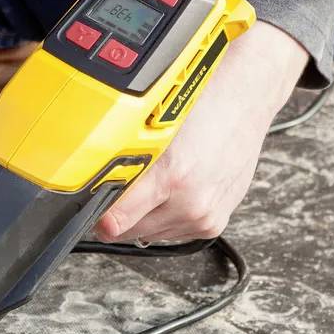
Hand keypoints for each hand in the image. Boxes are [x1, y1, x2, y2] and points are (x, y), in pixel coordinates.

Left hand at [96, 21, 308, 242]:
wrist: (248, 99)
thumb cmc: (207, 103)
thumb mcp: (157, 126)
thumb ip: (128, 159)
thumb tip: (97, 184)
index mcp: (172, 176)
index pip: (115, 220)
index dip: (96, 214)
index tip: (86, 208)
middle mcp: (191, 202)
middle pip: (129, 231)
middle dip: (119, 213)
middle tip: (121, 185)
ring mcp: (204, 216)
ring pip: (150, 234)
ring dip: (142, 216)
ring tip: (152, 183)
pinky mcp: (214, 223)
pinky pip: (172, 232)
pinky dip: (164, 216)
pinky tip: (170, 190)